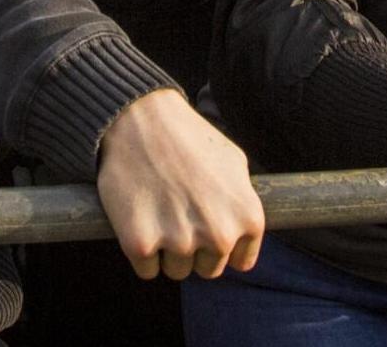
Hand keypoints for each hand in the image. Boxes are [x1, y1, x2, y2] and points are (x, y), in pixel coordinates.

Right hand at [95, 88, 264, 280]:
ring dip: (166, 249)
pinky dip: (140, 250)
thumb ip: (244, 202)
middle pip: (207, 269)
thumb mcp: (234, 162)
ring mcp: (180, 241)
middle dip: (193, 247)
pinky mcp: (141, 244)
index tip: (204, 224)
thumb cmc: (187, 136)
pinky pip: (146, 270)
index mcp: (248, 217)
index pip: (239, 261)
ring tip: (158, 209)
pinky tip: (139, 217)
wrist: (139, 116)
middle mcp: (219, 235)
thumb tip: (243, 234)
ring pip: (176, 271)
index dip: (219, 245)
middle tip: (177, 210)